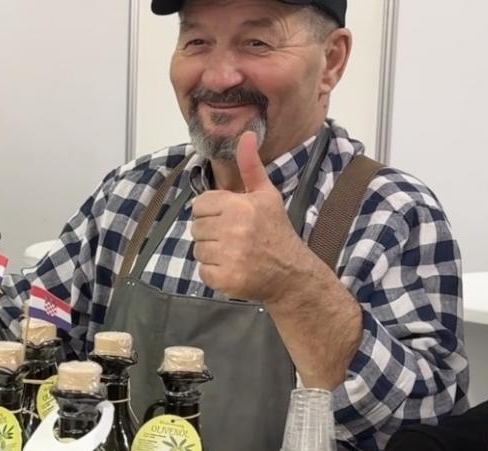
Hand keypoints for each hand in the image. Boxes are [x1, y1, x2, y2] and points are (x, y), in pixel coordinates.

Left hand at [190, 130, 307, 302]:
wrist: (291, 272)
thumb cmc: (275, 230)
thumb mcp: (266, 194)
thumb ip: (250, 166)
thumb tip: (246, 134)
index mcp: (239, 206)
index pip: (199, 205)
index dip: (211, 212)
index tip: (228, 219)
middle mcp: (233, 230)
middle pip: (196, 228)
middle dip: (211, 233)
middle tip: (233, 238)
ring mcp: (229, 256)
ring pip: (198, 250)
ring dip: (212, 253)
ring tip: (233, 253)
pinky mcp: (226, 279)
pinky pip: (203, 271)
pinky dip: (214, 272)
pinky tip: (232, 268)